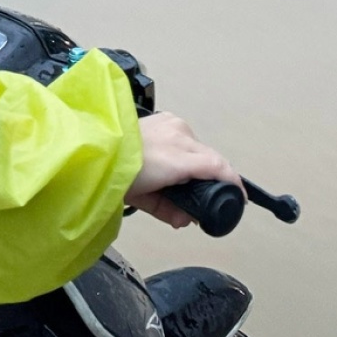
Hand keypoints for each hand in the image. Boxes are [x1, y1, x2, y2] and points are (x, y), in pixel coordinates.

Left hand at [125, 112, 239, 227]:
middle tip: (204, 194)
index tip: (240, 195)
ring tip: (179, 177)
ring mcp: (173, 124)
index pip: (218, 168)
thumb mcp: (146, 200)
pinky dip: (182, 148)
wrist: (96, 152)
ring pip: (197, 146)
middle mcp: (180, 136)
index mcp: (179, 157)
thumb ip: (170, 210)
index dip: (233, 183)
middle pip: (210, 157)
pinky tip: (170, 158)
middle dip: (211, 177)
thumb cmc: (117, 174)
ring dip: (194, 162)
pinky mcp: (164, 117)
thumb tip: (185, 219)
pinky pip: (184, 134)